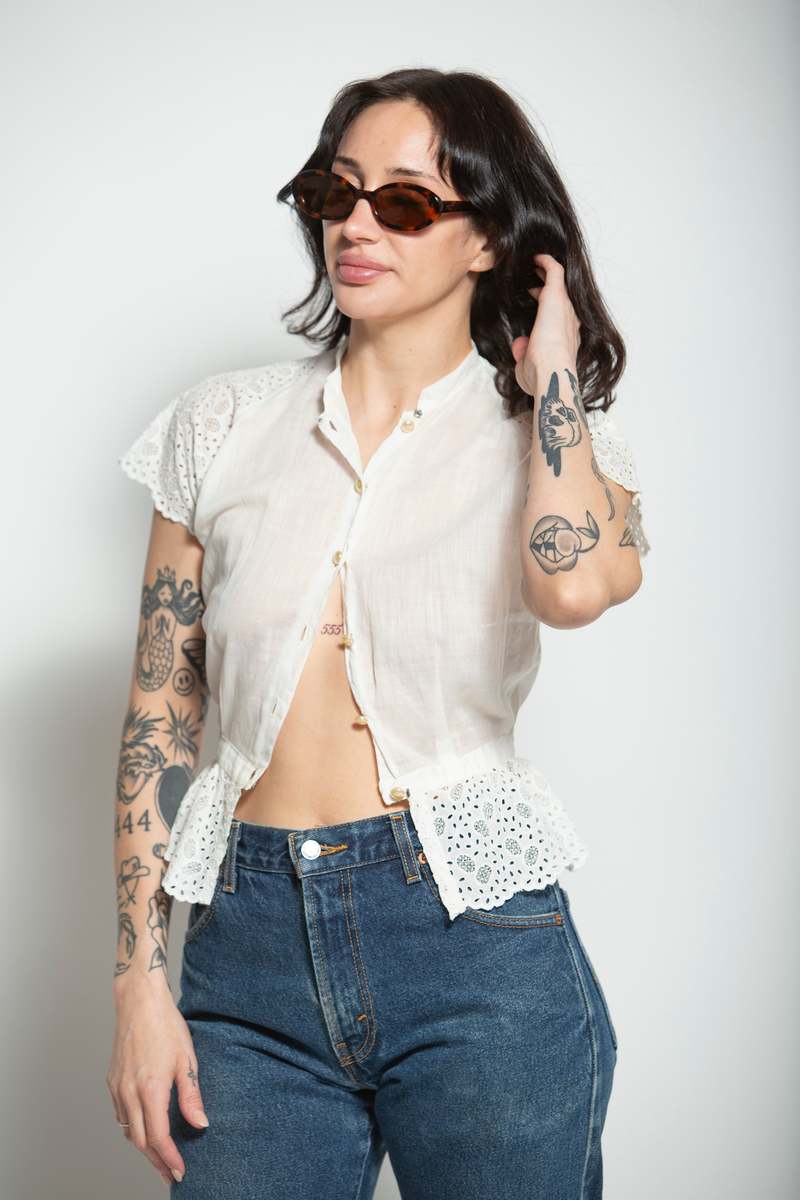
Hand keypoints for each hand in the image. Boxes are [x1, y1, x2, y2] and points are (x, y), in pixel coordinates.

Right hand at [107, 978, 209, 1185]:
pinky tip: (145, 1129)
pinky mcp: (112, 1081)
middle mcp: (129, 1092)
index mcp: (150, 1088)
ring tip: (161, 1156)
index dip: (169, 1158)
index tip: (180, 1171)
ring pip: (128, 1130)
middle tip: (171, 1173)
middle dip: (156, 1161)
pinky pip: (121, 1115)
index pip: (158, 1136)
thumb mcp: (187, 1059)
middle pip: (140, 1141)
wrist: (139, 1002)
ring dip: (144, 1147)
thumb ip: (191, 1095)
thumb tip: (201, 1124)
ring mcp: (118, 1087)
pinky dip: (133, 1128)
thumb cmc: (166, 1025)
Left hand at [510, 253, 580, 397]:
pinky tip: (535, 257)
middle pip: (561, 296)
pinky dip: (545, 262)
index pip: (558, 316)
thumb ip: (524, 353)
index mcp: (566, 337)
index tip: (534, 298)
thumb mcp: (527, 365)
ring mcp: (565, 306)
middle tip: (532, 281)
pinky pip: (554, 270)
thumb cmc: (541, 375)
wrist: (551, 371)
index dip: (546, 307)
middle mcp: (570, 319)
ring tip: (533, 265)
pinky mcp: (557, 295)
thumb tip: (519, 345)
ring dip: (546, 272)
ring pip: (559, 281)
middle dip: (547, 287)